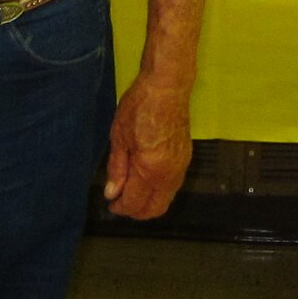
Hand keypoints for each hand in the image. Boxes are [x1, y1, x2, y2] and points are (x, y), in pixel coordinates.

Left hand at [102, 72, 192, 220]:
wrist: (167, 87)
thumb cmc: (140, 107)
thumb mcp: (119, 137)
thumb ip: (117, 168)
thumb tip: (112, 193)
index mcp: (151, 170)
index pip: (135, 203)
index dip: (120, 208)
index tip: (111, 204)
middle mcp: (170, 174)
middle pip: (156, 209)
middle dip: (137, 211)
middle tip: (120, 202)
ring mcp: (181, 167)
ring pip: (166, 199)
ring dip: (149, 202)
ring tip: (131, 189)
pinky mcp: (186, 158)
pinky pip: (173, 186)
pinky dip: (159, 190)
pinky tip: (145, 178)